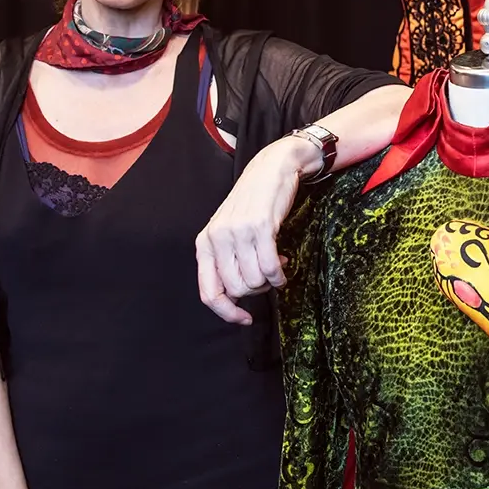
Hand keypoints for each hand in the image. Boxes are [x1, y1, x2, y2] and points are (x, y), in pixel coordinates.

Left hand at [196, 135, 318, 323]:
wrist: (272, 169)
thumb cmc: (251, 204)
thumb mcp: (228, 232)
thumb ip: (226, 261)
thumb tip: (236, 298)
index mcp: (204, 243)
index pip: (209, 292)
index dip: (226, 312)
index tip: (244, 319)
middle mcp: (217, 238)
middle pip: (237, 290)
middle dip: (255, 290)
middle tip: (265, 276)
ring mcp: (238, 232)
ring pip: (255, 282)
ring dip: (270, 280)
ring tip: (275, 264)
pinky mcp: (261, 227)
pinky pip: (270, 269)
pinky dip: (280, 275)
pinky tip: (284, 264)